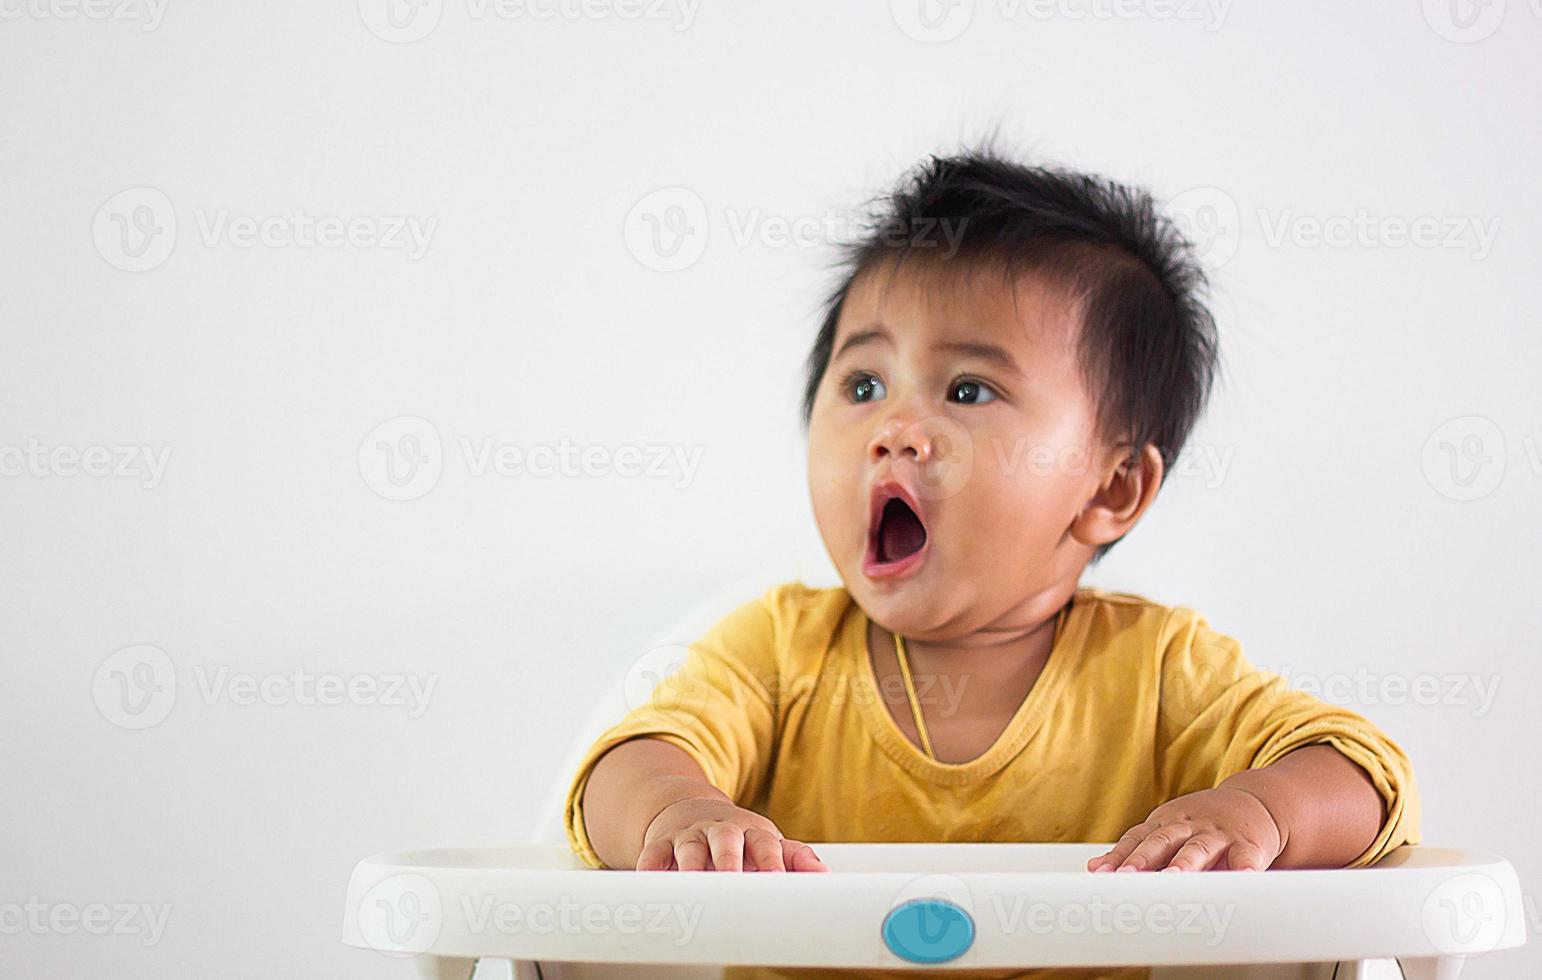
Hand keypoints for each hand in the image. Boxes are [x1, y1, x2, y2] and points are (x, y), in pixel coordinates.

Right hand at [636, 796, 828, 871]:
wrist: (689, 808)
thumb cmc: (736, 836)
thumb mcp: (764, 841)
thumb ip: (793, 857)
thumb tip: (823, 874)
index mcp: (749, 832)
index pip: (763, 843)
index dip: (770, 860)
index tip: (776, 879)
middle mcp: (719, 831)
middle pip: (725, 839)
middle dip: (728, 859)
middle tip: (731, 879)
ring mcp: (688, 835)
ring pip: (689, 847)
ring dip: (690, 865)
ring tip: (693, 882)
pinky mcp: (660, 843)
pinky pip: (653, 854)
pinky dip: (650, 867)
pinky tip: (650, 882)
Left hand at [1087, 786, 1283, 872]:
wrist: (1256, 801)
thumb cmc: (1202, 824)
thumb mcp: (1168, 831)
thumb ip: (1134, 850)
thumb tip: (1095, 867)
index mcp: (1166, 823)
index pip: (1137, 839)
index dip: (1119, 856)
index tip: (1101, 874)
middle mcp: (1189, 826)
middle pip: (1162, 841)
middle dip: (1143, 859)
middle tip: (1126, 876)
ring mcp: (1218, 834)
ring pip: (1199, 848)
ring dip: (1185, 864)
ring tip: (1172, 879)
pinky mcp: (1248, 845)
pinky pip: (1245, 858)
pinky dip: (1244, 868)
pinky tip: (1241, 878)